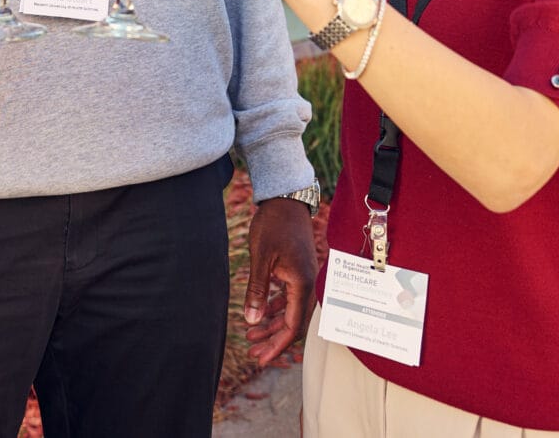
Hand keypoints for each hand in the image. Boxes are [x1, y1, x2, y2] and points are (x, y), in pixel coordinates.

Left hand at [243, 198, 317, 365]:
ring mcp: (302, 278)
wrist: (286, 199)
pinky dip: (275, 308)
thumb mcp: (261, 257)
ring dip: (272, 325)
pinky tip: (260, 315)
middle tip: (253, 354)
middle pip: (293, 323)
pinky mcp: (296, 271)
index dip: (276, 345)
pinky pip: (288, 298)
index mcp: (302, 284)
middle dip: (273, 340)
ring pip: (290, 312)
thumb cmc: (273, 225)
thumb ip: (257, 289)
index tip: (261, 359)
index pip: (292, 326)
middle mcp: (307, 284)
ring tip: (251, 336)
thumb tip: (252, 319)